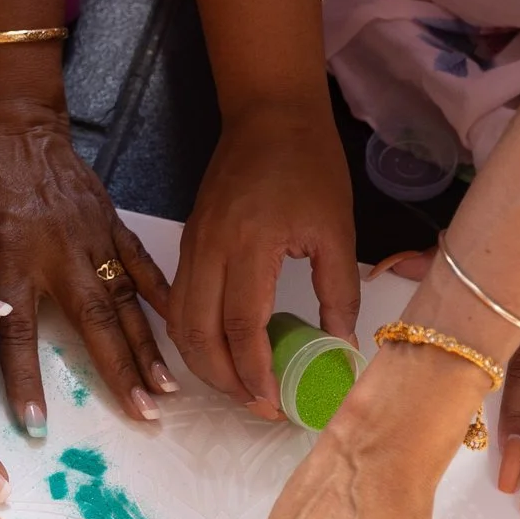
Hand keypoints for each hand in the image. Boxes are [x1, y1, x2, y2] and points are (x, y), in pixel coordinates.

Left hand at [0, 102, 173, 435]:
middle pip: (95, 323)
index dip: (27, 381)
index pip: (19, 333)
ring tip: (167, 387)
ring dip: (148, 345)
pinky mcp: (110, 221)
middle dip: (119, 372)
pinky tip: (179, 324)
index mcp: (12, 258)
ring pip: (126, 299)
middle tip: (143, 414)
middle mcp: (59, 253)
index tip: (38, 424)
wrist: (9, 121)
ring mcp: (92, 236)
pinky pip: (140, 261)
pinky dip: (162, 293)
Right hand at [171, 101, 357, 414]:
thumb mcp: (338, 230)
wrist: (268, 112)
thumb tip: (340, 347)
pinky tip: (221, 350)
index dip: (255, 374)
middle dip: (224, 381)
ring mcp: (193, 245)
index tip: (275, 405)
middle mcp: (210, 249)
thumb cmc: (310, 165)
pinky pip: (179, 302)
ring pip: (179, 323)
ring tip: (239, 386)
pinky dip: (193, 336)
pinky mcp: (189, 242)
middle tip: (258, 406)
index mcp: (250, 245)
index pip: (241, 328)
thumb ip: (338, 292)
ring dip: (204, 363)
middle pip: (197, 335)